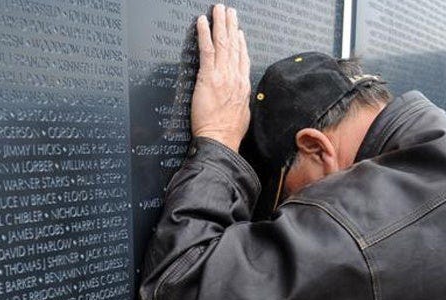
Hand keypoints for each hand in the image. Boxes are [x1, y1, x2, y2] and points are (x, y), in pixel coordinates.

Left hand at [191, 4, 250, 151]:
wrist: (221, 140)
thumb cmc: (229, 133)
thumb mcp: (242, 114)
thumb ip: (239, 101)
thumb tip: (238, 98)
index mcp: (243, 85)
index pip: (242, 58)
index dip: (241, 43)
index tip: (239, 32)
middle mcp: (235, 76)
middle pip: (234, 45)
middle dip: (231, 25)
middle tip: (229, 11)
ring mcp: (223, 75)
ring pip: (222, 43)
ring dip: (220, 23)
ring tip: (219, 9)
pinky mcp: (208, 77)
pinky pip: (206, 50)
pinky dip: (204, 34)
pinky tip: (202, 22)